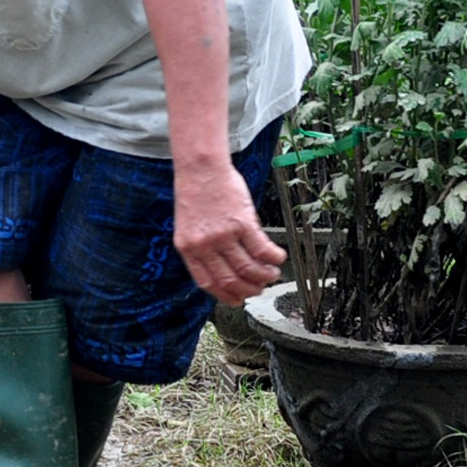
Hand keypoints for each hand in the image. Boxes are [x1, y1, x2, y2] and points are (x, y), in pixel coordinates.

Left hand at [173, 161, 283, 304]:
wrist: (200, 167)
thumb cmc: (196, 192)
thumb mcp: (189, 225)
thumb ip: (203, 246)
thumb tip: (226, 266)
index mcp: (187, 248)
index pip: (207, 282)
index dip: (225, 295)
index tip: (237, 299)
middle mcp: (203, 245)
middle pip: (230, 279)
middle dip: (248, 289)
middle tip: (260, 288)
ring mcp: (222, 235)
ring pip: (248, 268)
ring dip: (264, 276)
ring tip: (272, 274)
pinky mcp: (241, 223)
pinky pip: (262, 249)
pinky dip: (274, 258)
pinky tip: (279, 258)